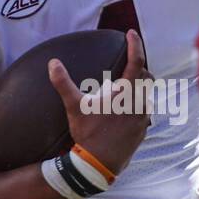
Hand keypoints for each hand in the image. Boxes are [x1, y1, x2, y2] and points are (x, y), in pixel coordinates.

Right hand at [47, 29, 150, 175]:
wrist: (98, 165)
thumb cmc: (87, 134)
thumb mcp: (74, 107)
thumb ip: (64, 83)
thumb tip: (53, 63)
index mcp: (125, 93)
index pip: (136, 61)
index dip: (135, 44)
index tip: (131, 33)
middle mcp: (139, 103)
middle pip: (145, 76)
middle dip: (137, 66)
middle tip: (126, 61)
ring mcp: (143, 118)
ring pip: (146, 94)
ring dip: (137, 87)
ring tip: (122, 86)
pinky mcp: (143, 130)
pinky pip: (144, 111)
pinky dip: (136, 104)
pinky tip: (124, 109)